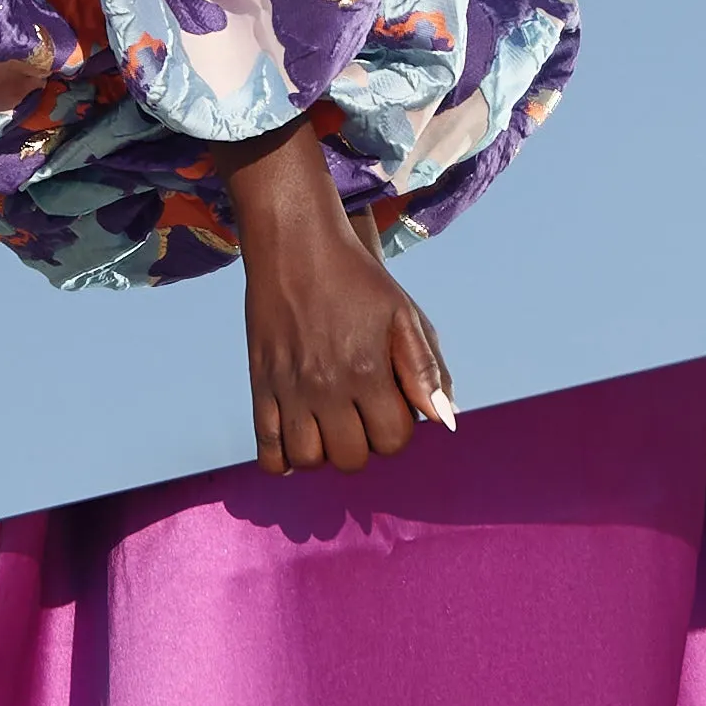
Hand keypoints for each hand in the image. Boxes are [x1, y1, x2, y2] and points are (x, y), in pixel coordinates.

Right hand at [216, 117, 454, 474]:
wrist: (295, 244)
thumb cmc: (356, 279)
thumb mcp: (403, 314)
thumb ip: (426, 369)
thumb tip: (445, 420)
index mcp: (367, 370)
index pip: (392, 440)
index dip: (398, 428)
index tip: (391, 403)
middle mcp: (326, 386)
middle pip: (351, 458)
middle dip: (364, 443)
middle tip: (361, 413)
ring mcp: (289, 389)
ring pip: (308, 461)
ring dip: (324, 452)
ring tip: (330, 424)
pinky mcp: (261, 385)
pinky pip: (267, 450)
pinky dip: (282, 459)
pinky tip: (297, 438)